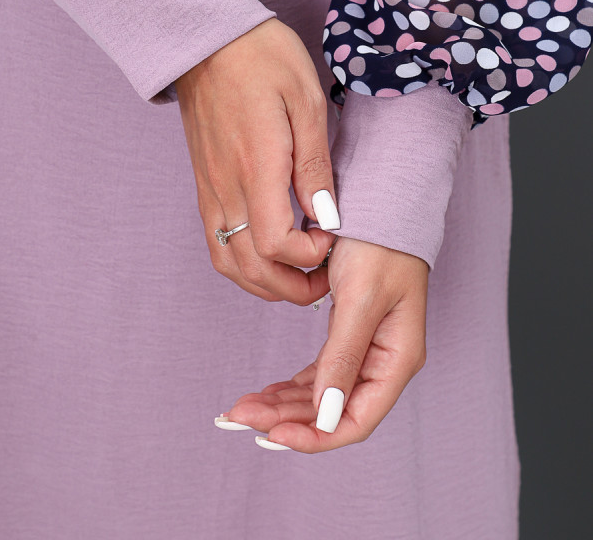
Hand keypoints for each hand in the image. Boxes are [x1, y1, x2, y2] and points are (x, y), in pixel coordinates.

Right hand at [174, 18, 338, 304]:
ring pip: (228, 263)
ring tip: (299, 274)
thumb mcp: (306, 100)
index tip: (334, 238)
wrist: (207, 38)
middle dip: (293, 288)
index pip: (277, 244)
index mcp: (256, 166)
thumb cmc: (263, 58)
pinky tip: (267, 252)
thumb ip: (315, 166)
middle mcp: (226, 186)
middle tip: (326, 279)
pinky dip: (242, 262)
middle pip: (251, 269)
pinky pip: (216, 241)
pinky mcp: (203, 184)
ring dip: (265, 283)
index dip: (311, 257)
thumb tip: (327, 217)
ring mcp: (209, 188)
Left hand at [218, 238, 427, 450]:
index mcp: (397, 359)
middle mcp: (385, 360)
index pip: (355, 420)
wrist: (380, 198)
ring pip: (322, 395)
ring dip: (284, 405)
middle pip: (333, 412)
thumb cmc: (378, 242)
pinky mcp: (349, 332)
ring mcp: (367, 347)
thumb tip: (325, 416)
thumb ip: (344, 356)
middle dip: (286, 421)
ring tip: (242, 408)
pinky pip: (319, 372)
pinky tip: (266, 392)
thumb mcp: (359, 298)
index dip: (314, 437)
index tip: (270, 435)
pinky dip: (292, 385)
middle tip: (238, 417)